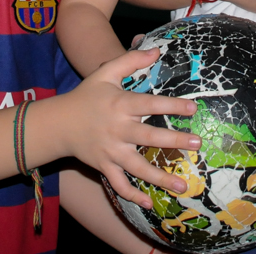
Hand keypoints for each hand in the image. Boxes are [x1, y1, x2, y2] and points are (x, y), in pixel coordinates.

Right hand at [59, 48, 201, 208]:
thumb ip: (130, 60)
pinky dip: (133, 195)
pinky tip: (151, 204)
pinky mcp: (104, 166)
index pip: (150, 104)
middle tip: (197, 144)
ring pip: (137, 167)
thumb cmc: (86, 96)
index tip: (193, 108)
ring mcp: (110, 151)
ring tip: (183, 186)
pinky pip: (119, 184)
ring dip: (160, 178)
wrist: (58, 123)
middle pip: (148, 137)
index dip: (172, 105)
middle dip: (174, 141)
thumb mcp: (105, 73)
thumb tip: (156, 50)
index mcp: (120, 104)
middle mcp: (117, 129)